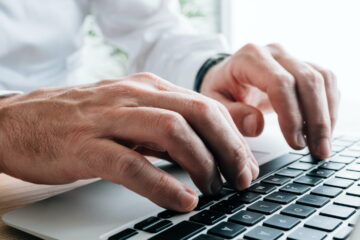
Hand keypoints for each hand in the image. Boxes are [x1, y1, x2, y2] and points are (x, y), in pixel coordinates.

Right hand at [0, 73, 258, 211]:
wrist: (22, 120)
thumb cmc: (84, 121)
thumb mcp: (134, 114)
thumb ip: (171, 124)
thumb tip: (213, 143)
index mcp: (149, 87)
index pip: (205, 106)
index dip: (233, 137)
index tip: (246, 165)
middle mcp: (133, 96)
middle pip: (197, 114)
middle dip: (228, 148)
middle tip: (242, 179)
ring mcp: (109, 119)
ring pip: (172, 132)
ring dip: (202, 163)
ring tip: (213, 190)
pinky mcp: (85, 146)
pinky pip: (132, 164)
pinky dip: (162, 184)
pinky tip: (182, 202)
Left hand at [201, 43, 339, 158]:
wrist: (226, 75)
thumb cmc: (221, 88)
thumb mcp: (214, 103)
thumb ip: (231, 114)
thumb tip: (256, 126)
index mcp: (250, 58)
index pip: (280, 83)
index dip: (291, 115)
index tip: (295, 142)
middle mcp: (274, 53)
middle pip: (308, 80)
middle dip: (316, 119)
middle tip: (317, 150)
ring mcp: (291, 57)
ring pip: (323, 79)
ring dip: (327, 114)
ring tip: (322, 144)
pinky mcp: (303, 65)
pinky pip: (326, 81)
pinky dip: (329, 106)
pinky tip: (323, 129)